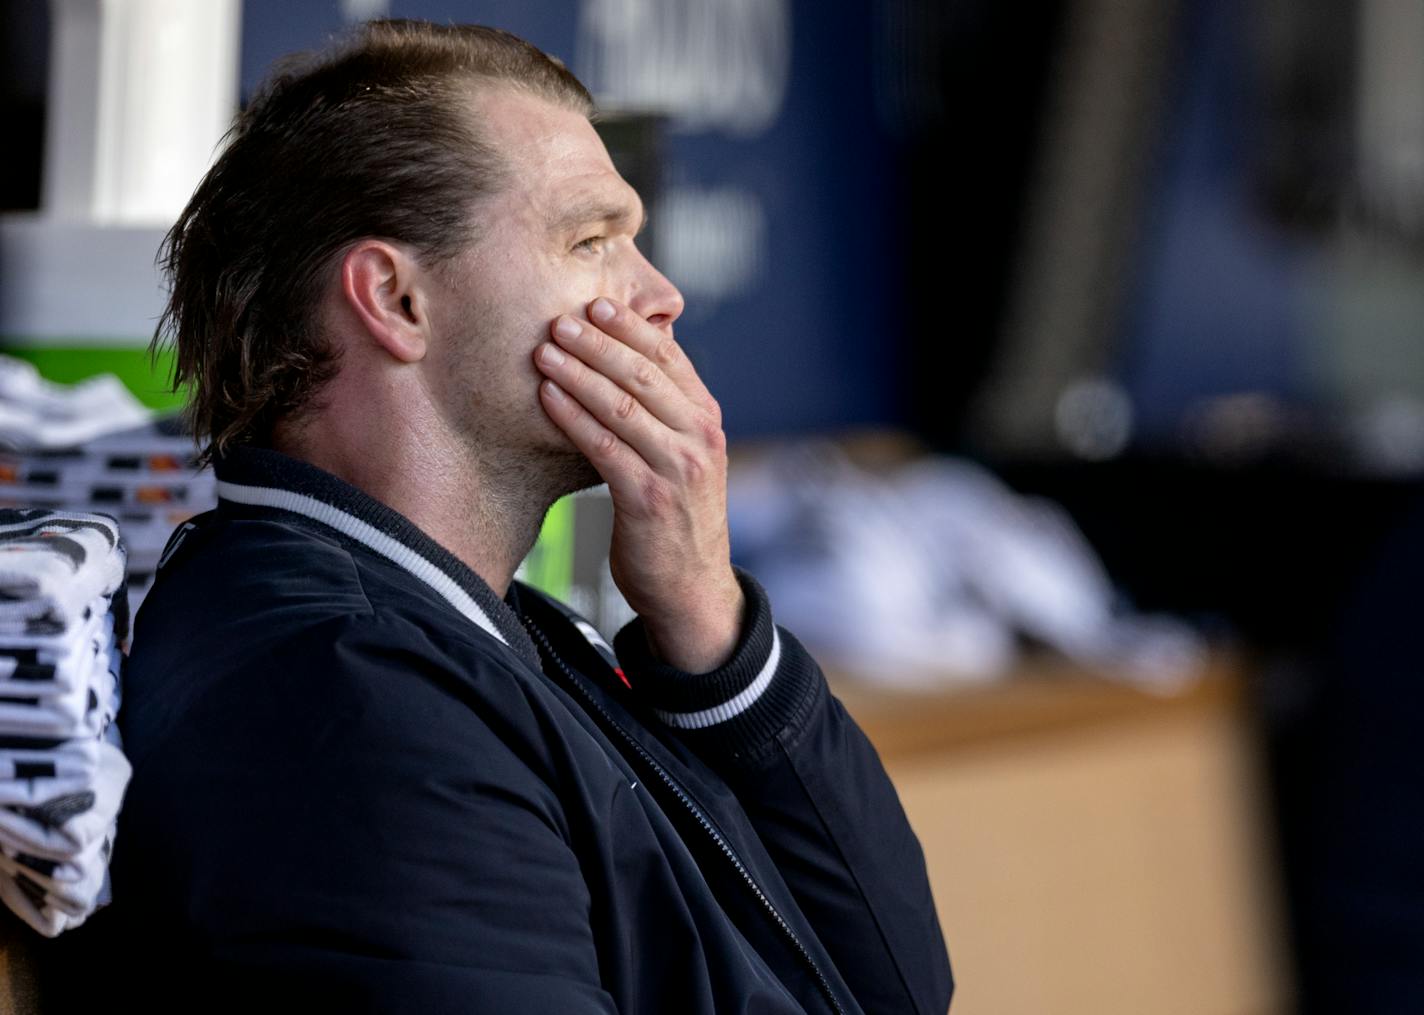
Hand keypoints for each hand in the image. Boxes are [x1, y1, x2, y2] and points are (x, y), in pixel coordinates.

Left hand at [534, 297, 743, 672]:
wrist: (691, 587)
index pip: (668, 358)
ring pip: (620, 406)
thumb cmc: (677, 516)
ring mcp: (676, 468)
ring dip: (578, 374)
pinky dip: (573, 417)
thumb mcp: (683, 457)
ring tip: (544, 352)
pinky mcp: (648, 499)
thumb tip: (619, 364)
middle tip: (559, 320)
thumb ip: (663, 415)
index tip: (595, 304)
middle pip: (642, 375)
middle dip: (597, 343)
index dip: (630, 328)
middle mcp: (699, 438)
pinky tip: (547, 398)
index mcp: (707, 419)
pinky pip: (603, 447)